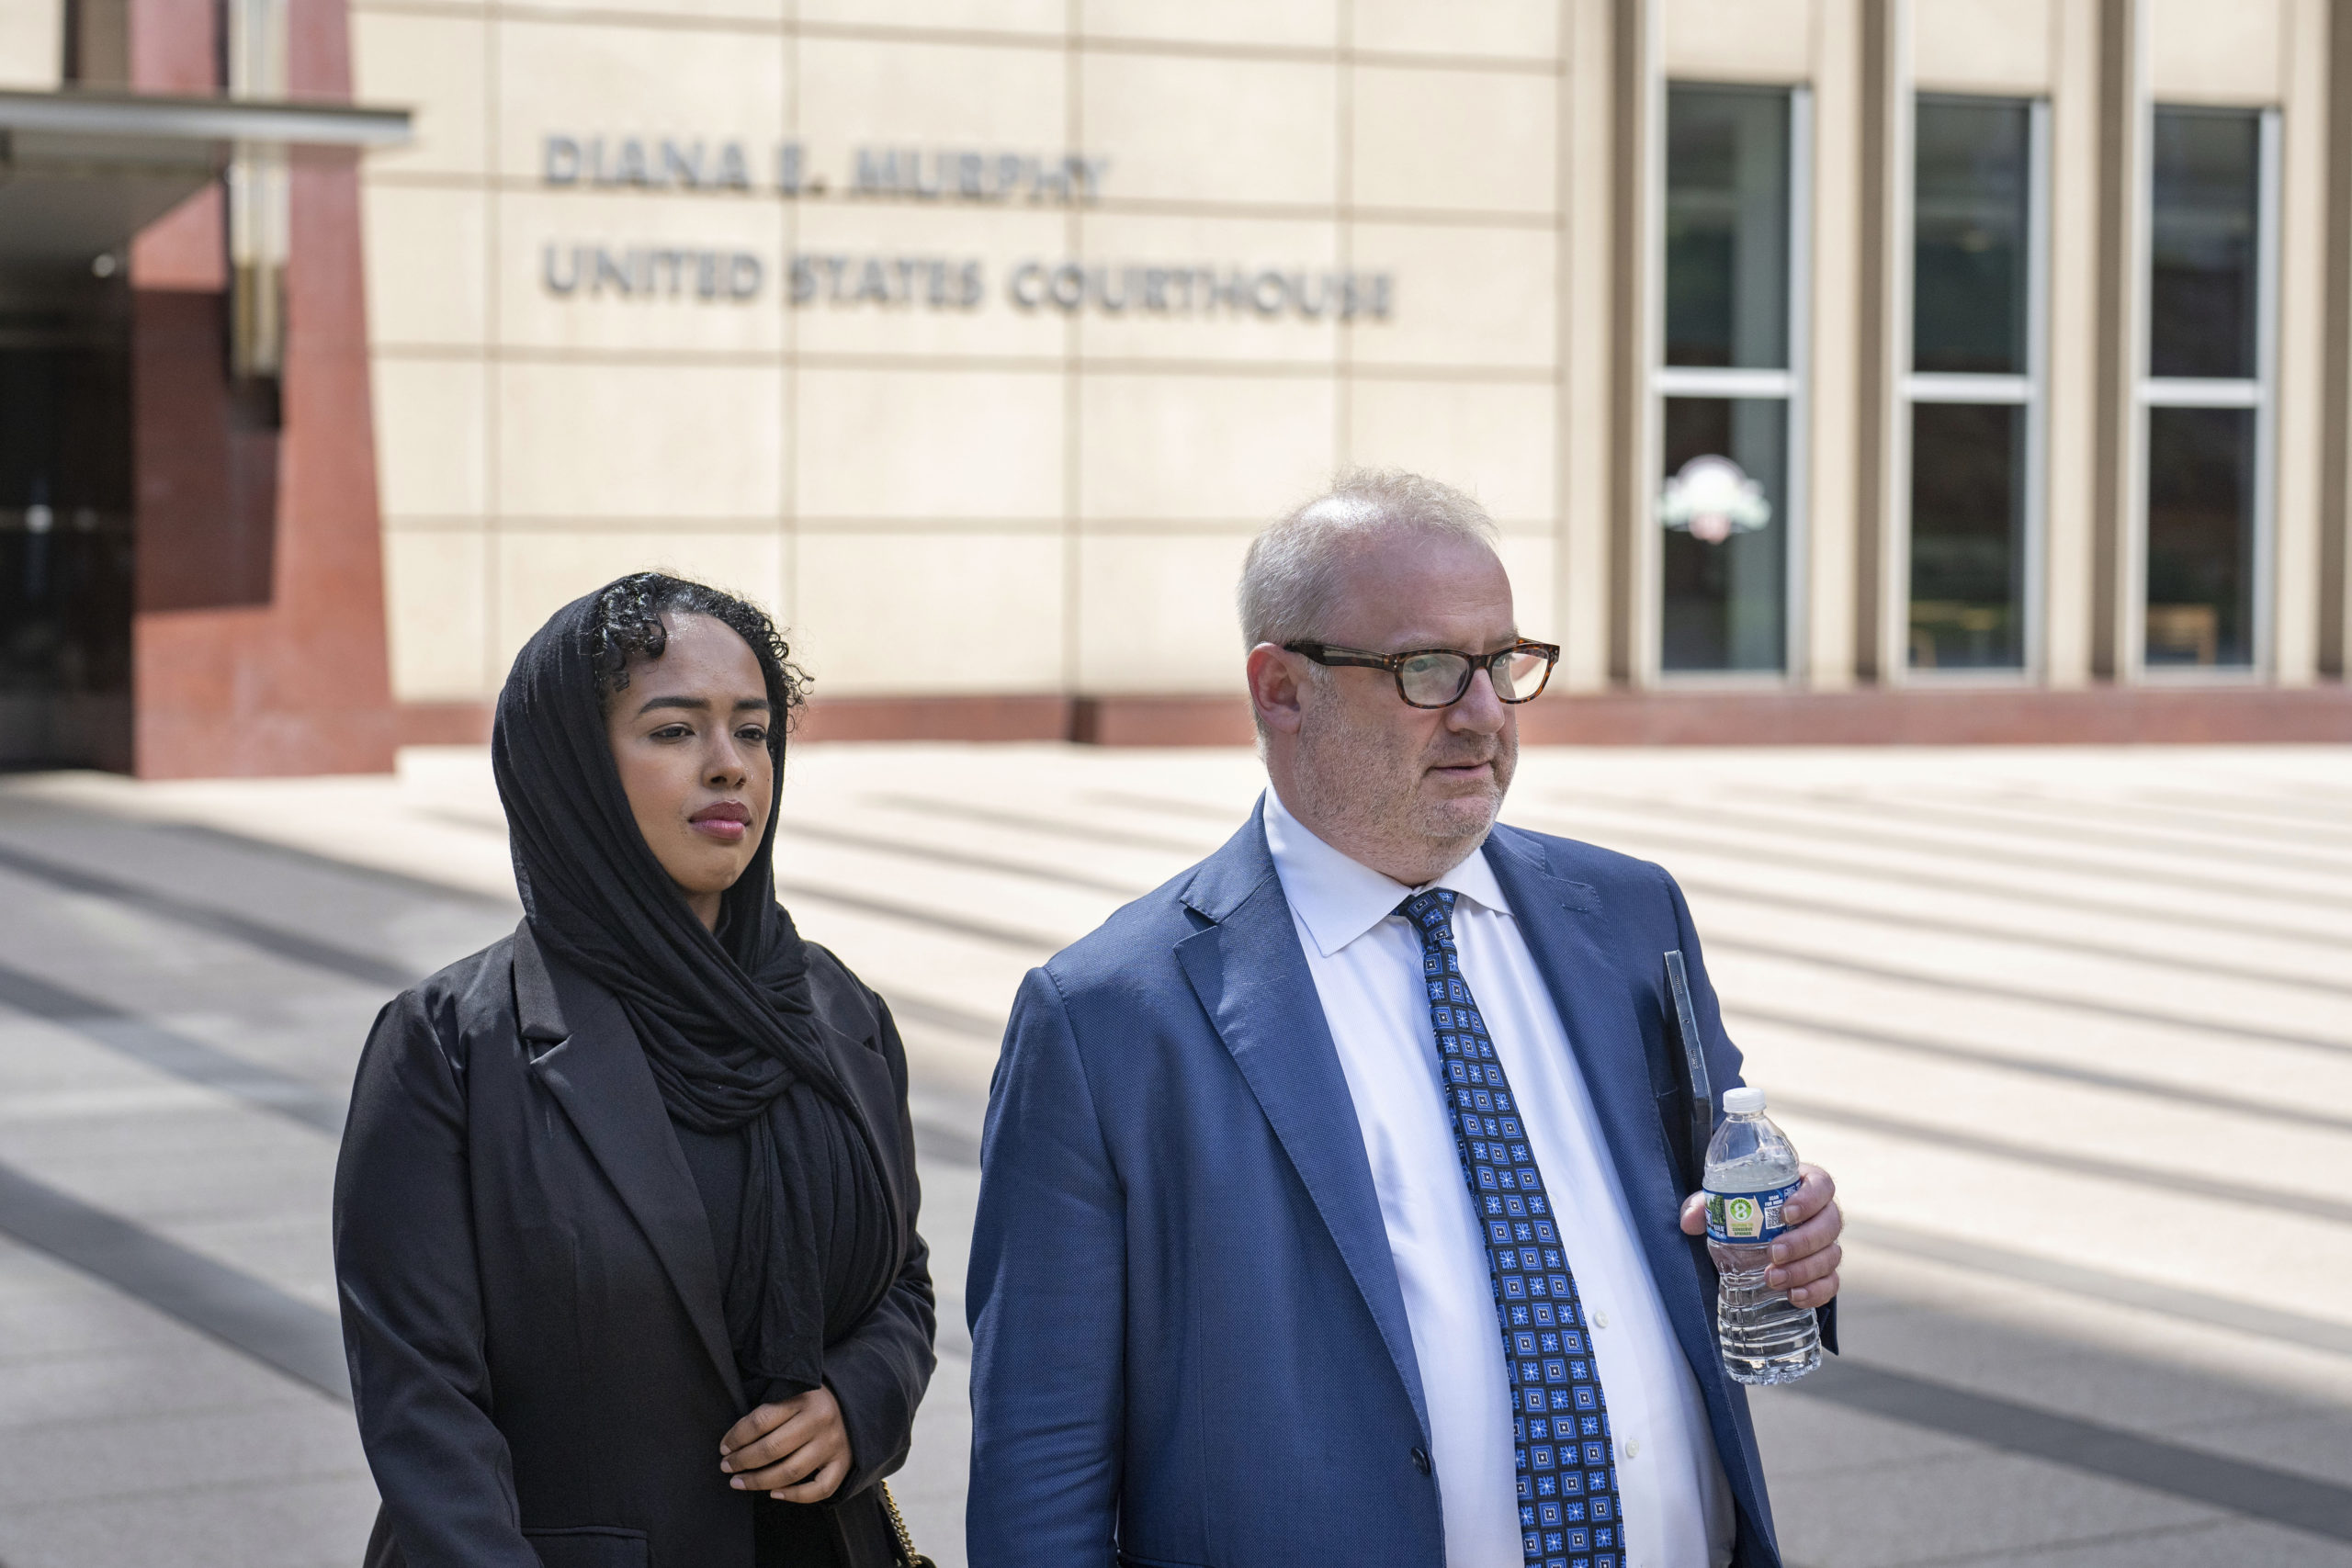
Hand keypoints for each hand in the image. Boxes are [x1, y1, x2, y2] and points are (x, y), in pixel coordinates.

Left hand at [719, 1385, 851, 1501]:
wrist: (855, 1405)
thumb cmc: (813, 1402)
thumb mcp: (794, 1392)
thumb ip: (770, 1409)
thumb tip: (733, 1440)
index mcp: (803, 1399)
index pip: (761, 1420)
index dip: (737, 1437)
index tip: (724, 1447)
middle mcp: (819, 1421)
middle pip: (773, 1448)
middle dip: (743, 1461)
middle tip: (727, 1467)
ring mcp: (832, 1444)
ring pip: (791, 1471)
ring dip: (759, 1481)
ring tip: (740, 1482)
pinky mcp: (843, 1464)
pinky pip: (818, 1489)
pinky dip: (794, 1496)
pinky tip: (774, 1493)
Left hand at [1679, 1162, 1841, 1309]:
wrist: (1753, 1235)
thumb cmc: (1744, 1209)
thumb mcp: (1725, 1201)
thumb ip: (1705, 1205)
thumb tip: (1689, 1222)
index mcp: (1804, 1186)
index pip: (1822, 1185)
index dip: (1810, 1199)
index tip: (1785, 1213)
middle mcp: (1822, 1214)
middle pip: (1830, 1224)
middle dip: (1803, 1241)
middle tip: (1774, 1253)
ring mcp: (1827, 1244)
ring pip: (1831, 1256)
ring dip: (1804, 1270)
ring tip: (1774, 1280)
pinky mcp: (1825, 1272)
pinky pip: (1831, 1283)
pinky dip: (1816, 1292)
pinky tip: (1794, 1297)